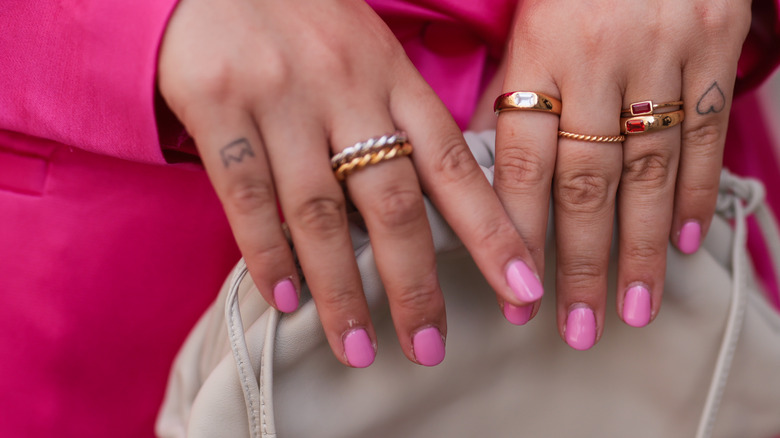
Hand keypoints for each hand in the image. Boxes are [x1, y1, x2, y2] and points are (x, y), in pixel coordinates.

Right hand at [158, 0, 539, 366]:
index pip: (456, 165)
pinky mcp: (218, 103)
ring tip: (359, 348)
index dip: (492, 232)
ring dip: (342, 290)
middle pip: (393, 204)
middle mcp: (346, 89)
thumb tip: (433, 205)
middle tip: (431, 348)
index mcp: (393, 75)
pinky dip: (268, 253)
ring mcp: (282, 97)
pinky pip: (247, 194)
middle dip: (415, 284)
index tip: (521, 291)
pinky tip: (285, 300)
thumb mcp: (368, 52)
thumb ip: (399, 117)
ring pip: (321, 213)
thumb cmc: (304, 18)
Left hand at [494, 0, 750, 348]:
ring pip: (648, 172)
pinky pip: (703, 135)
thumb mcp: (529, 21)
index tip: (514, 293)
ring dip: (640, 249)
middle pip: (585, 180)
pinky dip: (693, 195)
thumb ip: (516, 92)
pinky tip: (684, 246)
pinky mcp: (713, 51)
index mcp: (540, 52)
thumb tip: (495, 173)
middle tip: (575, 326)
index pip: (522, 159)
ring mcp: (662, 57)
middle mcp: (600, 61)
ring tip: (632, 308)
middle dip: (579, 263)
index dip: (516, 234)